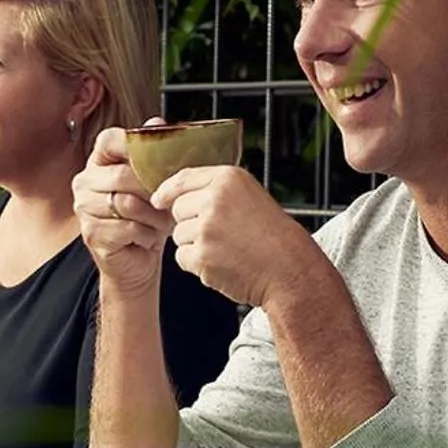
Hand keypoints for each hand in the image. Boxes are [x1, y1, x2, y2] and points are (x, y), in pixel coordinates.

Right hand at [74, 126, 173, 297]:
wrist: (137, 259)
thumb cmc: (147, 218)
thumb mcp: (155, 182)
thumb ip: (155, 152)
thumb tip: (158, 122)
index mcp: (98, 162)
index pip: (110, 140)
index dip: (134, 144)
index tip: (158, 157)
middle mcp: (84, 182)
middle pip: (123, 175)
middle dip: (153, 189)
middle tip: (169, 200)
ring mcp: (84, 208)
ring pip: (126, 203)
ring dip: (153, 216)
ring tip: (162, 223)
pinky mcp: (91, 233)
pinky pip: (127, 228)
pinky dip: (146, 234)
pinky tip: (148, 238)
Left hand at [153, 165, 322, 309]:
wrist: (289, 268)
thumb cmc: (271, 235)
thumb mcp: (248, 196)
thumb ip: (215, 190)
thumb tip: (173, 194)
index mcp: (228, 179)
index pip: (182, 179)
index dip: (166, 191)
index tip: (158, 200)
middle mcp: (215, 199)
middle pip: (177, 209)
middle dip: (190, 223)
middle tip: (220, 235)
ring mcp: (207, 228)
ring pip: (178, 235)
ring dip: (195, 245)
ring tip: (226, 249)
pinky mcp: (202, 256)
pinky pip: (182, 258)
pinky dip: (197, 265)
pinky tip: (222, 264)